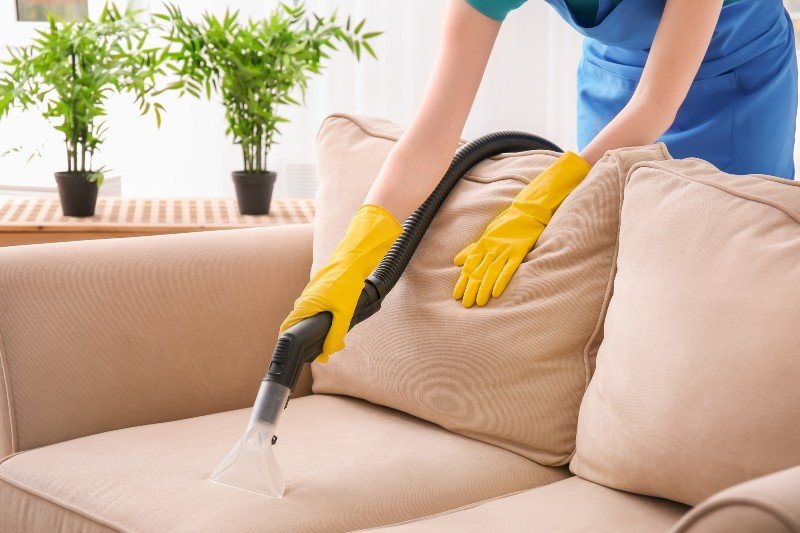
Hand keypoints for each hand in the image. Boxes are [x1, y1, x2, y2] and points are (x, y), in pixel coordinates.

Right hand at [280, 204, 401, 360]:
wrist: (351, 262)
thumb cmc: (346, 284)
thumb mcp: (344, 313)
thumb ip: (335, 335)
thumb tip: (327, 353)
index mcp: (304, 306)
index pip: (286, 329)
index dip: (289, 343)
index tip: (299, 354)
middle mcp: (303, 301)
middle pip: (300, 326)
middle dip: (312, 342)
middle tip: (327, 352)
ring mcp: (310, 296)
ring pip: (309, 318)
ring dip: (320, 331)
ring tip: (337, 340)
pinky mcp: (318, 293)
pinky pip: (316, 310)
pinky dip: (324, 319)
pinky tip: (338, 322)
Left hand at [453, 152, 590, 307]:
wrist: (527, 211)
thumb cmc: (506, 224)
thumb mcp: (487, 235)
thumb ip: (472, 250)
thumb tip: (456, 261)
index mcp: (482, 243)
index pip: (469, 265)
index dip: (462, 281)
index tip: (456, 295)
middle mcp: (491, 247)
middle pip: (478, 271)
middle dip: (471, 288)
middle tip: (465, 304)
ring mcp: (505, 249)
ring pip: (491, 272)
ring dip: (483, 288)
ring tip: (479, 303)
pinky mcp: (518, 251)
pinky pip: (508, 269)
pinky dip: (501, 281)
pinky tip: (495, 292)